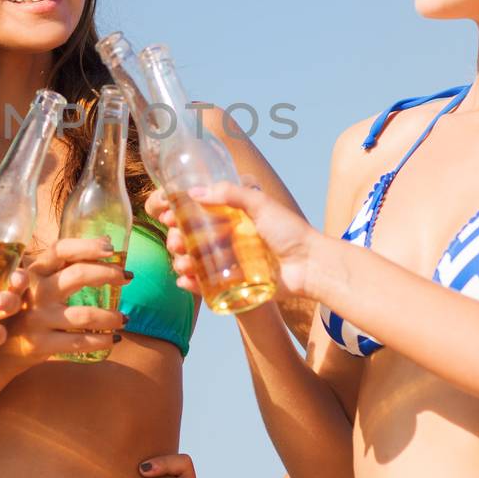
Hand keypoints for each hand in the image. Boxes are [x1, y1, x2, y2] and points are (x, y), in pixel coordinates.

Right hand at [0, 237, 126, 368]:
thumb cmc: (24, 308)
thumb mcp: (35, 282)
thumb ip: (63, 264)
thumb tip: (106, 242)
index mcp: (33, 271)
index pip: (61, 249)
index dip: (87, 246)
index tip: (112, 248)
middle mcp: (35, 291)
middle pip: (78, 276)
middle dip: (109, 274)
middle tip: (127, 277)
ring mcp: (37, 318)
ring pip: (85, 315)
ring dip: (111, 316)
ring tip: (124, 318)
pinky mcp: (41, 345)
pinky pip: (80, 342)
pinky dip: (102, 340)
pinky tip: (113, 338)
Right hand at [148, 182, 327, 299]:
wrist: (311, 266)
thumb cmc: (290, 231)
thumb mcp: (261, 204)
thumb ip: (231, 194)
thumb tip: (194, 192)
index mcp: (232, 217)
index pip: (197, 214)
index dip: (178, 214)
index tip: (167, 215)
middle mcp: (227, 238)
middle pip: (191, 238)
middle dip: (177, 240)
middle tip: (176, 242)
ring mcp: (229, 262)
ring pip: (195, 262)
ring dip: (181, 262)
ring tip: (182, 265)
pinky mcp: (233, 284)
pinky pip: (206, 285)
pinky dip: (191, 284)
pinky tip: (185, 282)